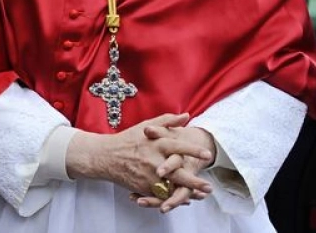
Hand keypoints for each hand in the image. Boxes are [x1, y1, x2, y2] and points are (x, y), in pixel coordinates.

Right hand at [67, 113, 212, 200]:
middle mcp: (153, 160)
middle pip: (177, 172)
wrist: (106, 156)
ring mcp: (148, 176)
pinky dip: (173, 197)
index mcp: (155, 143)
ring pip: (170, 187)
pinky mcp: (143, 187)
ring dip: (187, 192)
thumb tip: (187, 116)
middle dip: (194, 180)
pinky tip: (185, 199)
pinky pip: (161, 195)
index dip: (193, 150)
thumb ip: (167, 121)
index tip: (208, 155)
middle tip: (209, 186)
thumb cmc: (128, 139)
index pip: (177, 146)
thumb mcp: (146, 126)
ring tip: (201, 195)